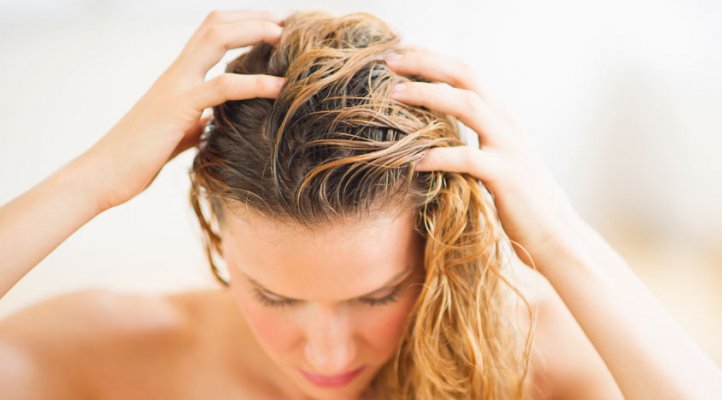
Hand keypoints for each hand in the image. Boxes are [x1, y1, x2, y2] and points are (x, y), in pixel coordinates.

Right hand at [77, 9, 286, 211]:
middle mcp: (175, 74)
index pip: (209, 34)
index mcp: (177, 78)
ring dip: (253, 32)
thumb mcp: (175, 134)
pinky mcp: (177, 108)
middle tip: (284, 19)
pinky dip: (255, 83)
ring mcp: (175, 87)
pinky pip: (221, 87)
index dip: (240, 23)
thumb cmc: (137, 158)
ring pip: (215, 39)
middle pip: (214, 25)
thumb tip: (212, 121)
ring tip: (284, 36)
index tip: (271, 25)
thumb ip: (194, 121)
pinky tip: (281, 87)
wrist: (103, 176)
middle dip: (251, 17)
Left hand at [385, 46, 585, 272]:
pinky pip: (468, 158)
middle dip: (426, 63)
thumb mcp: (497, 162)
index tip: (397, 55)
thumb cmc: (520, 203)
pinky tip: (414, 162)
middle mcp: (508, 124)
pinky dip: (438, 156)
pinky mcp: (507, 177)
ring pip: (468, 105)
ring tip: (393, 95)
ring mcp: (510, 148)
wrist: (557, 237)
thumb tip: (437, 135)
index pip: (466, 74)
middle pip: (466, 76)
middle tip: (388, 60)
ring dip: (427, 95)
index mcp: (503, 118)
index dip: (432, 60)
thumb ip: (475, 142)